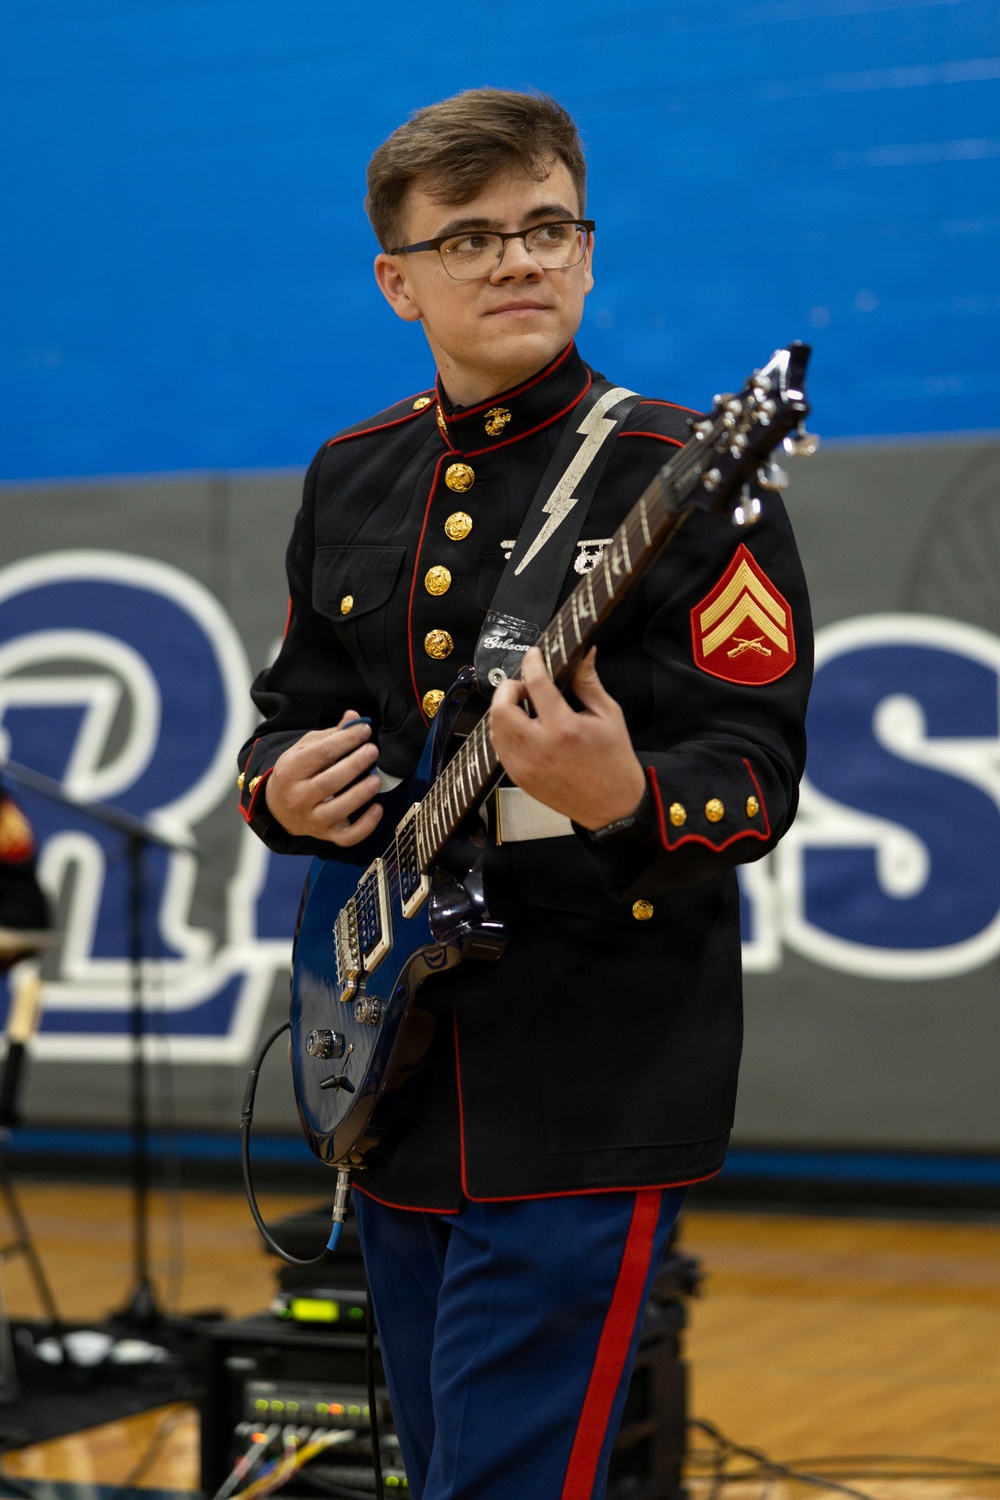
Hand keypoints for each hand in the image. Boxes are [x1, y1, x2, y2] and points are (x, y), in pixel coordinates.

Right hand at [264, 709, 383, 845]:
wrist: (279, 808)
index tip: (364, 730)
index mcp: (290, 771)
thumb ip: (330, 735)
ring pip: (338, 810)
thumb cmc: (296, 773)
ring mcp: (312, 818)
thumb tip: (354, 718)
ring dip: (361, 794)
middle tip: (372, 751)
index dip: (346, 740)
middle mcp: (298, 797)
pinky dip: (366, 826)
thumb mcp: (305, 749)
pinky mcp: (326, 834)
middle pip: (329, 781)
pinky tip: (378, 809)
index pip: (321, 753)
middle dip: (355, 764)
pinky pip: (347, 837)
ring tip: (376, 779)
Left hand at [488, 647, 646, 829]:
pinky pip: (499, 747)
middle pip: (501, 707)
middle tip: (525, 686)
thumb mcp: (609, 716)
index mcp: (564, 729)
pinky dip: (505, 731)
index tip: (534, 654)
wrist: (612, 806)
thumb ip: (589, 682)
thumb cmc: (613, 761)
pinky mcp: (519, 778)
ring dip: (504, 710)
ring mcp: (525, 766)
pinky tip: (523, 728)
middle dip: (509, 688)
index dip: (532, 662)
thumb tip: (583, 655)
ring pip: (495, 727)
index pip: (535, 684)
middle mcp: (539, 748)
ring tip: (525, 707)